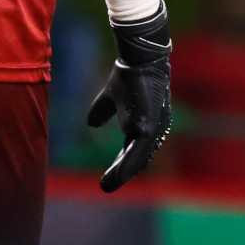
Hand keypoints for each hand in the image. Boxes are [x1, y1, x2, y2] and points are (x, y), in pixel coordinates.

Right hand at [88, 2, 171, 192]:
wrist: (138, 59)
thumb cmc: (128, 75)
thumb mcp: (111, 97)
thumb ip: (102, 110)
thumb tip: (91, 124)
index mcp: (145, 123)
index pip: (134, 148)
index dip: (123, 162)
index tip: (111, 175)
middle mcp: (153, 129)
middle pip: (137, 158)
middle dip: (122, 171)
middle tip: (107, 185)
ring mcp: (153, 130)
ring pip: (138, 159)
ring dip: (122, 173)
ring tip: (108, 185)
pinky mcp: (149, 128)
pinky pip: (137, 152)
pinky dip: (127, 166)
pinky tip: (117, 177)